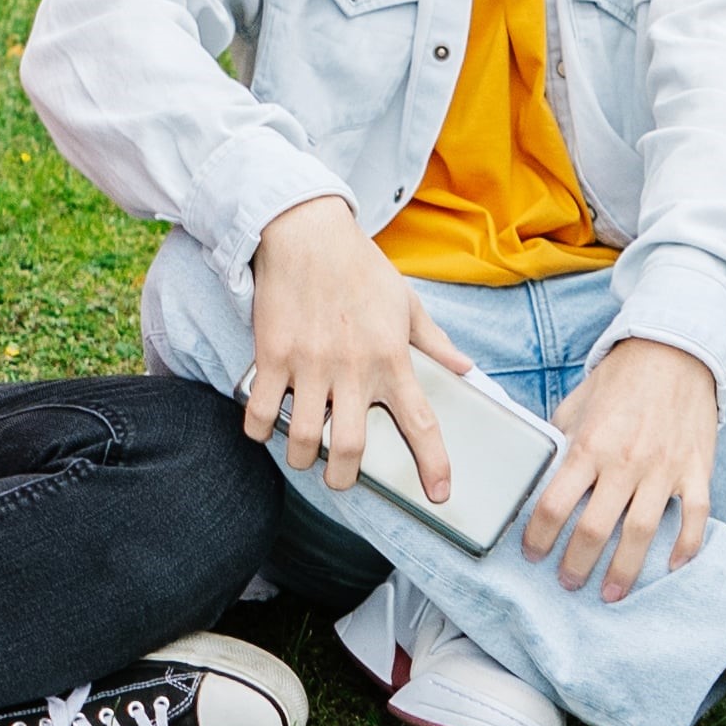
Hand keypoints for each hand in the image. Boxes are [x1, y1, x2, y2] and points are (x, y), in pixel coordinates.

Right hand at [245, 197, 473, 504]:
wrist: (306, 231)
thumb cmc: (360, 267)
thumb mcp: (407, 302)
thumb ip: (435, 342)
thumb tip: (465, 369)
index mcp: (391, 358)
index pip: (421, 423)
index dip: (433, 465)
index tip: (439, 494)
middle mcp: (352, 368)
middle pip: (351, 448)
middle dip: (344, 478)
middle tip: (342, 477)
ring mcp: (309, 364)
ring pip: (302, 439)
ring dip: (302, 458)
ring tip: (304, 453)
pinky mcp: (272, 355)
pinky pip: (261, 411)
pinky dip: (260, 430)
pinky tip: (266, 426)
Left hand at [531, 338, 720, 598]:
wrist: (675, 350)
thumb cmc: (621, 378)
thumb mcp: (578, 403)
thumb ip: (560, 441)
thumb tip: (541, 474)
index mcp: (589, 445)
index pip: (555, 504)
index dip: (539, 537)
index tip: (533, 554)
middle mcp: (625, 462)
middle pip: (594, 529)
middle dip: (577, 564)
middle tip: (568, 584)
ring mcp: (664, 469)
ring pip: (641, 533)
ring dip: (624, 570)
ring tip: (611, 593)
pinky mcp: (696, 469)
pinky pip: (693, 517)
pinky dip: (684, 546)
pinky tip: (670, 566)